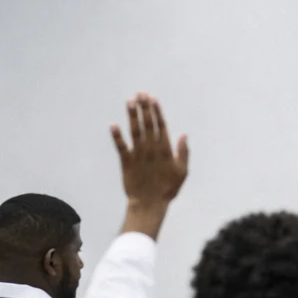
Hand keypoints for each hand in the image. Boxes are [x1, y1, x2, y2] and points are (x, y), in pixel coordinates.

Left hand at [112, 93, 189, 239]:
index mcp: (165, 150)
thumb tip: (183, 134)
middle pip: (147, 124)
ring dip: (132, 115)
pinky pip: (121, 146)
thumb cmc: (168, 189)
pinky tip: (114, 125)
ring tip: (130, 101)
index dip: (156, 111)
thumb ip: (183, 152)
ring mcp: (138, 154)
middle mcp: (151, 149)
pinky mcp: (126, 162)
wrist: (149, 204)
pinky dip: (117, 136)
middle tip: (141, 93)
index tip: (153, 98)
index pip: (160, 126)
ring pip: (135, 131)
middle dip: (144, 108)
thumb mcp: (182, 172)